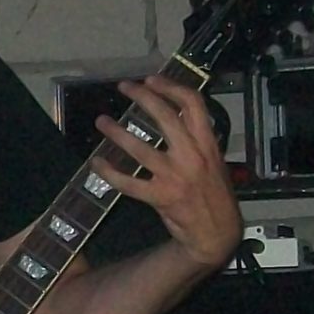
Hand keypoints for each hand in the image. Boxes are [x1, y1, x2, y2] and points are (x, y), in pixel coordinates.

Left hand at [97, 76, 243, 274]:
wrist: (217, 233)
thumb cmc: (215, 196)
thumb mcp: (215, 162)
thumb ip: (198, 141)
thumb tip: (177, 117)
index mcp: (208, 144)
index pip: (193, 104)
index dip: (170, 86)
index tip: (152, 80)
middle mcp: (192, 155)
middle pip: (164, 116)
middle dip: (142, 96)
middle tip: (124, 88)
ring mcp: (175, 176)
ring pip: (139, 148)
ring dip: (116, 132)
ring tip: (101, 122)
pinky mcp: (160, 196)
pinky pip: (128, 183)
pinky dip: (109, 172)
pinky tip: (96, 163)